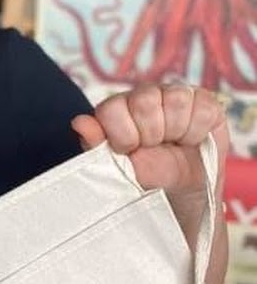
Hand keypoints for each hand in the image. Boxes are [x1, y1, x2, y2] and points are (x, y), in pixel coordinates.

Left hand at [70, 83, 228, 197]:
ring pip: (175, 100)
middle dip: (150, 134)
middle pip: (144, 101)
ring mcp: (173, 93)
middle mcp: (142, 95)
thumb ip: (96, 145)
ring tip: (172, 144)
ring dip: (175, 131)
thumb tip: (79, 122)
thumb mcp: (116, 168)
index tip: (128, 150)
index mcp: (115, 109)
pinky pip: (202, 108)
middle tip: (153, 147)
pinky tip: (190, 140)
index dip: (122, 135)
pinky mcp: (203, 100)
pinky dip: (197, 131)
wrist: (180, 190)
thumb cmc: (142, 176)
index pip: (112, 108)